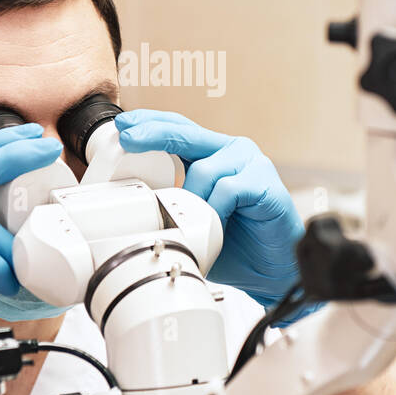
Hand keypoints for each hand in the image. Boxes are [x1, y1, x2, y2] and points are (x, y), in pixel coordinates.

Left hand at [115, 110, 310, 317]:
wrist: (271, 271)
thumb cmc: (234, 245)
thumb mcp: (190, 218)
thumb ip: (169, 201)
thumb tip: (130, 201)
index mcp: (214, 155)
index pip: (179, 129)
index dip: (151, 124)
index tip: (124, 126)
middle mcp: (233, 152)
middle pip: (187, 133)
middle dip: (154, 133)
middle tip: (128, 139)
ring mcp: (252, 164)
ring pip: (205, 170)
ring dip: (193, 200)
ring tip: (194, 225)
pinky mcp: (266, 182)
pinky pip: (229, 190)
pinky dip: (217, 210)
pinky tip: (219, 226)